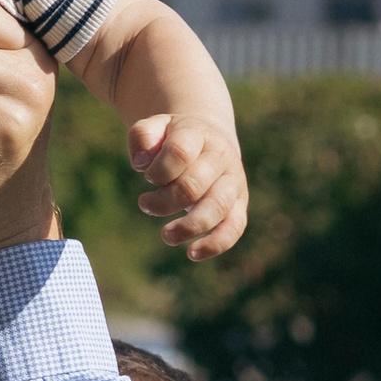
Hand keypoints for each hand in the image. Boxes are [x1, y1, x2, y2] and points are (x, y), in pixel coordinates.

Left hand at [128, 113, 247, 259]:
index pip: (180, 152)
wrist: (208, 141)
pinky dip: (216, 243)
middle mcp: (220, 157)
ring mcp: (233, 181)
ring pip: (217, 207)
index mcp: (198, 134)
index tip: (148, 177)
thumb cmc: (172, 140)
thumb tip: (141, 162)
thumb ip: (142, 136)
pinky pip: (235, 227)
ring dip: (188, 225)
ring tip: (166, 235)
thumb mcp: (155, 127)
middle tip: (145, 204)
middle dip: (163, 202)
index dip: (158, 170)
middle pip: (193, 185)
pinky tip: (193, 253)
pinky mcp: (239, 205)